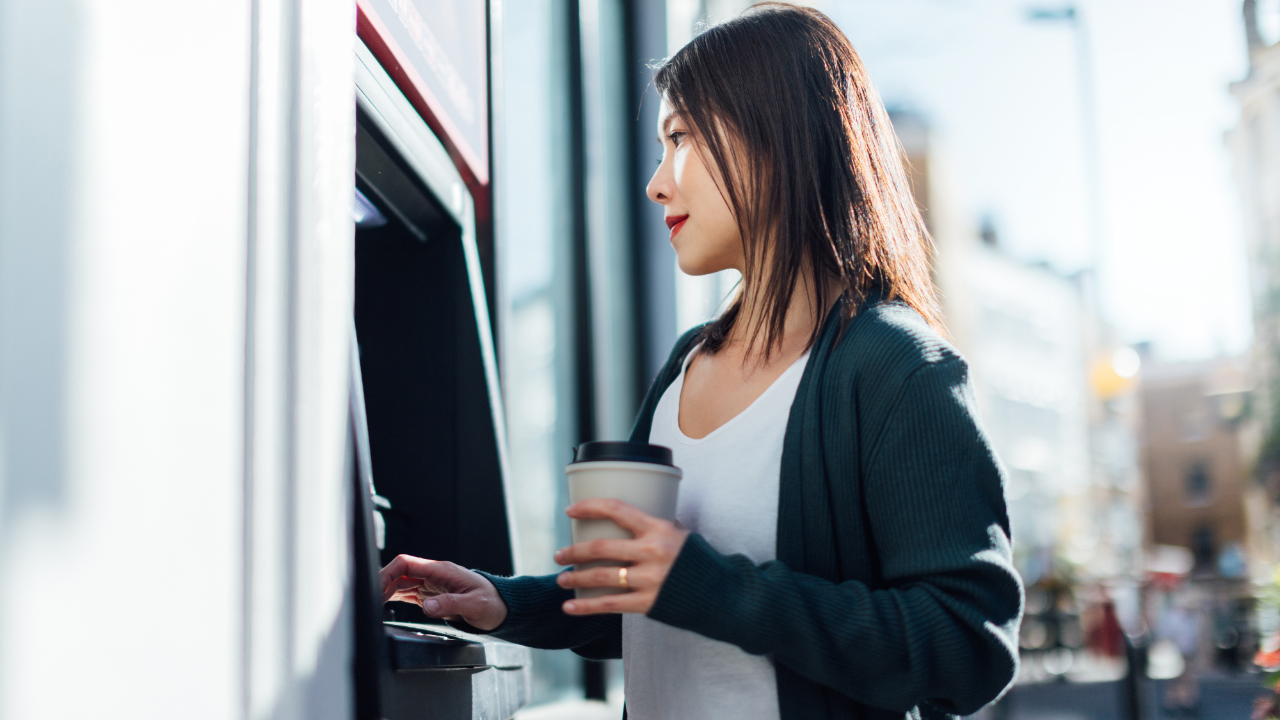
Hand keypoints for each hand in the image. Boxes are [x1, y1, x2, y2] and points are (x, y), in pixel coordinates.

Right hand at [379, 555, 507, 631]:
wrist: (501, 608)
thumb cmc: (492, 603)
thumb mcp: (474, 605)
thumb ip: (450, 604)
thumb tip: (426, 606)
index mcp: (441, 570)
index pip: (406, 564)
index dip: (387, 573)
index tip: (375, 588)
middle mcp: (433, 574)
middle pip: (398, 572)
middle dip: (381, 584)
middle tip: (369, 602)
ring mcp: (430, 585)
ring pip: (399, 582)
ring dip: (384, 592)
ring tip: (372, 606)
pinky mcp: (430, 596)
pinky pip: (406, 593)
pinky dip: (392, 598)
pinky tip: (383, 605)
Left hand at [553, 498, 689, 615]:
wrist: (722, 594)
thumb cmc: (700, 561)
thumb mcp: (682, 534)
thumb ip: (659, 526)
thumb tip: (638, 515)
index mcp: (658, 529)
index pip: (616, 510)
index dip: (590, 508)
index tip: (571, 511)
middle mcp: (651, 552)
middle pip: (601, 548)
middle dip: (574, 551)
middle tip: (559, 554)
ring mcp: (649, 579)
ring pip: (601, 577)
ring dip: (576, 578)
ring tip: (561, 579)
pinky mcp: (648, 603)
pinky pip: (610, 605)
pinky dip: (586, 607)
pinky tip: (569, 608)